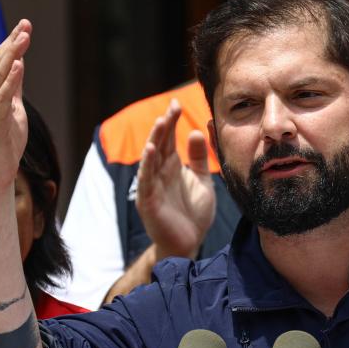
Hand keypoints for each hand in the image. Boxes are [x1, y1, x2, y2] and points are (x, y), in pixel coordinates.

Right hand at [0, 20, 32, 191]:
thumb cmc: (4, 140)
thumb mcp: (14, 107)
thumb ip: (14, 86)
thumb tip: (19, 62)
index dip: (11, 42)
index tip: (25, 25)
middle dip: (12, 43)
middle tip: (26, 25)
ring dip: (11, 55)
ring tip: (23, 38)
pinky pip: (2, 98)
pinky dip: (10, 81)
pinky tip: (18, 65)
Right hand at [136, 99, 215, 258]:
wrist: (189, 244)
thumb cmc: (193, 213)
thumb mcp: (202, 181)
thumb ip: (199, 158)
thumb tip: (197, 130)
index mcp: (171, 167)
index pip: (169, 138)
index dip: (171, 121)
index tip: (176, 102)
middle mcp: (159, 173)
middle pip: (159, 143)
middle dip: (164, 124)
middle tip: (172, 106)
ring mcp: (151, 186)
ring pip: (151, 159)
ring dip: (155, 139)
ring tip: (161, 121)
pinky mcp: (148, 202)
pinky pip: (146, 180)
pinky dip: (147, 165)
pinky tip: (151, 150)